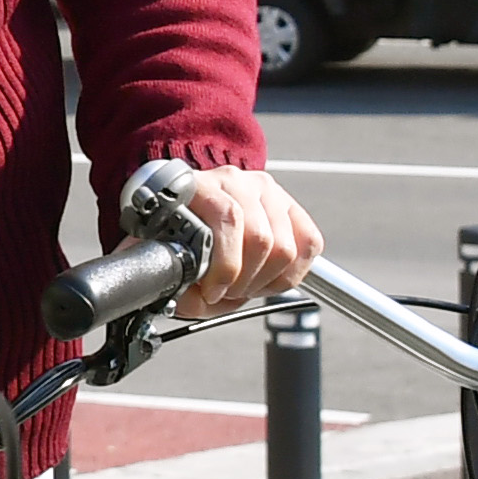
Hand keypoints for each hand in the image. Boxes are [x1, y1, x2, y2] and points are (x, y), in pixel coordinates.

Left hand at [169, 166, 320, 316]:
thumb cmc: (175, 242)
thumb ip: (182, 287)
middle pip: (261, 238)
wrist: (185, 218)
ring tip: (244, 286)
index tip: (210, 291)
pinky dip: (292, 272)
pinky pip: (309, 243)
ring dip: (266, 280)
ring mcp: (264, 189)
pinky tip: (267, 277)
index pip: (228, 218)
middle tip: (227, 292)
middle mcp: (233, 180)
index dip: (224, 266)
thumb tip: (201, 299)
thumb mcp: (168, 264)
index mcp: (197, 185)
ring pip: (285, 246)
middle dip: (244, 280)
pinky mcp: (289, 205)